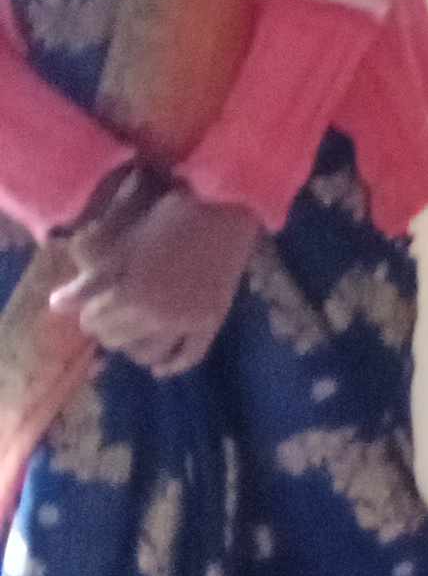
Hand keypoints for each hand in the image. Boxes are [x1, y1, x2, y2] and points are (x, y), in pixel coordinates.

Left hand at [49, 178, 262, 375]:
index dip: (90, 310)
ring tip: (135, 331)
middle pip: (116, 341)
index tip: (96, 300)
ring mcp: (186, 322)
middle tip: (115, 311)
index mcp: (129, 295)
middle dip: (110, 327)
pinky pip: (190, 355)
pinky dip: (173, 365)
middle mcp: (155, 316)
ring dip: (136, 346)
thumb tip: (56, 306)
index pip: (92, 322)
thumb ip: (89, 281)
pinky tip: (162, 367)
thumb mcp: (123, 247)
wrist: (224, 208)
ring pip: (149, 354)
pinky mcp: (211, 321)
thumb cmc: (168, 218)